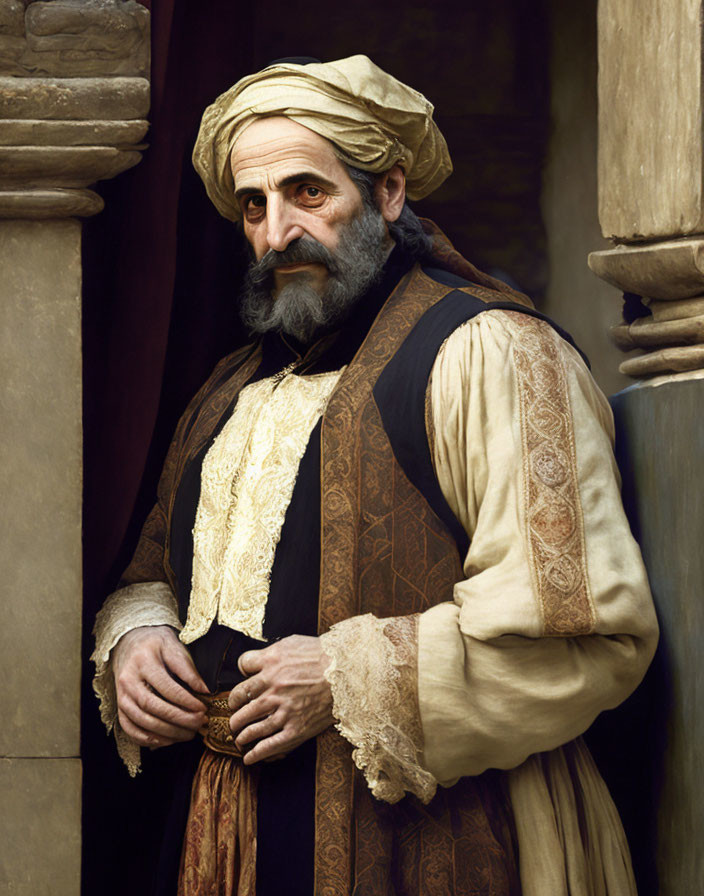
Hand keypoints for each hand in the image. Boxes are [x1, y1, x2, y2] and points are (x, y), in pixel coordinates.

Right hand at [113, 625, 207, 748]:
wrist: (129, 643)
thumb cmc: (155, 644)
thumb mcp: (172, 645)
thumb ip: (187, 667)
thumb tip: (204, 690)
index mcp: (143, 661)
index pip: (166, 686)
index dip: (185, 701)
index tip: (202, 708)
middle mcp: (128, 680)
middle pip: (152, 706)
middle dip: (178, 719)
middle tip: (199, 723)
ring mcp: (121, 696)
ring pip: (141, 721)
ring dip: (167, 732)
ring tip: (188, 734)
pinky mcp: (119, 708)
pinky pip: (130, 729)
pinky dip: (148, 739)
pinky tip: (167, 740)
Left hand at [228, 635, 333, 764]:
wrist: (350, 672)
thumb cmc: (324, 655)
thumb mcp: (294, 643)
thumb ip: (273, 652)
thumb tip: (258, 660)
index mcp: (271, 662)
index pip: (242, 666)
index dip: (241, 672)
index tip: (244, 681)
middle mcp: (272, 686)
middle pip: (237, 701)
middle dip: (233, 710)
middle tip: (234, 716)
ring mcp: (283, 709)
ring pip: (249, 727)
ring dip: (240, 734)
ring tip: (239, 738)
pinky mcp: (296, 729)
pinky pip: (269, 745)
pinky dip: (255, 754)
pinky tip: (249, 758)